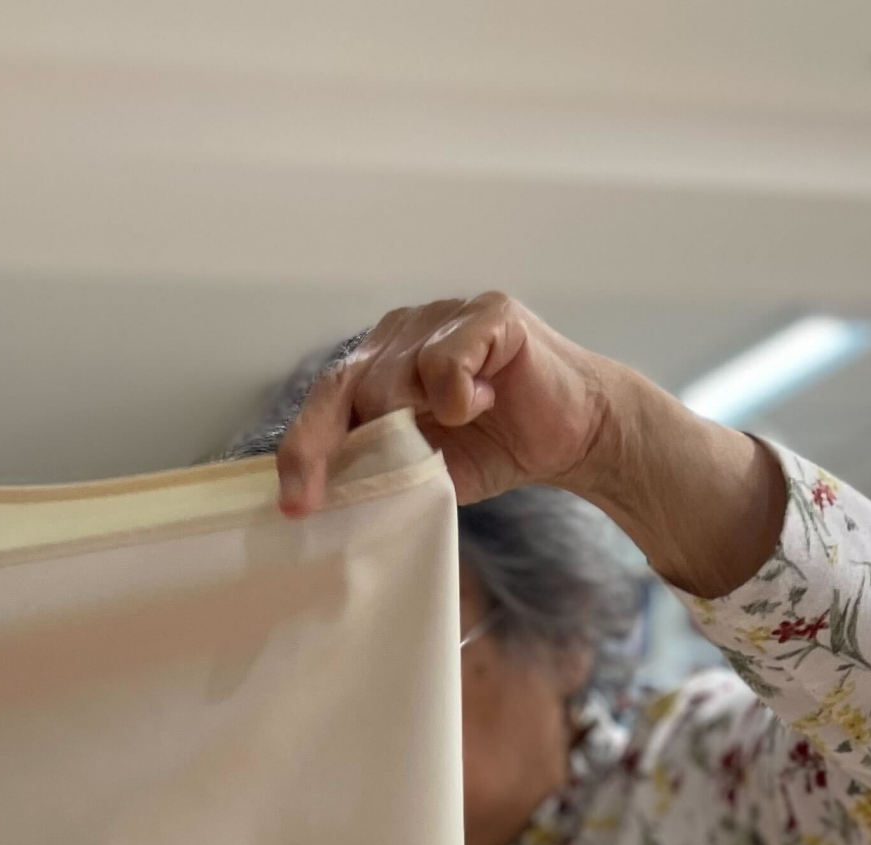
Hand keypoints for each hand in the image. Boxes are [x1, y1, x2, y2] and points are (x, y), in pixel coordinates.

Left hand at [276, 291, 785, 598]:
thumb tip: (322, 502)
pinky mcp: (487, 313)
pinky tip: (487, 400)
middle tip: (320, 498)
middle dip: (329, 445)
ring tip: (462, 424)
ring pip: (392, 377)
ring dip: (415, 421)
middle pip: (346, 384)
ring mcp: (443, 314)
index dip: (304, 450)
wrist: (574, 435)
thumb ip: (378, 471)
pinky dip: (459, 396)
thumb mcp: (425, 470)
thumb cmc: (497, 445)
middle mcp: (404, 331)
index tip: (296, 505)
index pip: (326, 399)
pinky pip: (444, 363)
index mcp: (382, 362)